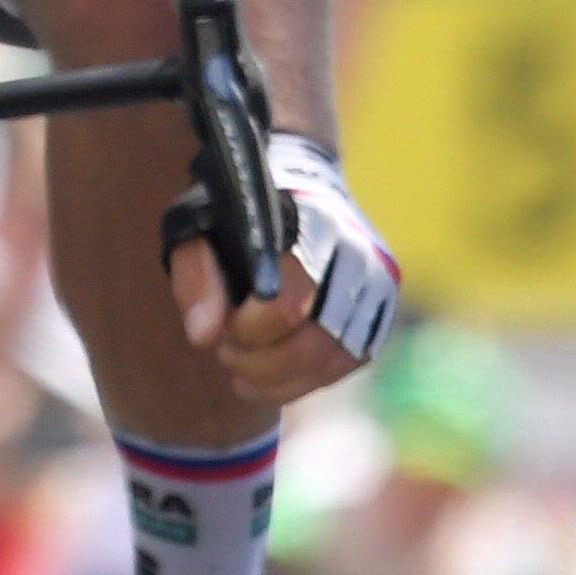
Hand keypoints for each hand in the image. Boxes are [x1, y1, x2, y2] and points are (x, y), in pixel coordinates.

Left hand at [161, 133, 394, 406]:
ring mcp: (377, 288)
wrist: (295, 192)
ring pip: (331, 362)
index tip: (221, 326)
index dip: (249, 328)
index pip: (289, 299)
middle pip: (315, 342)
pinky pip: (342, 367)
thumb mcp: (202, 228)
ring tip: (239, 366)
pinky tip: (265, 378)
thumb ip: (197, 276)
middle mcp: (359, 256)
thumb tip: (204, 337)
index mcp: (314, 223)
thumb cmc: (242, 216)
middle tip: (225, 351)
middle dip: (260, 362)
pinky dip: (299, 382)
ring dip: (277, 379)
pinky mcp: (378, 316)